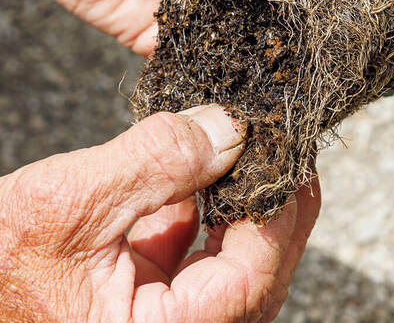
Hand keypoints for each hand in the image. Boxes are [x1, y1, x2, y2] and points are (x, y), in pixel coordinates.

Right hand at [0, 105, 319, 322]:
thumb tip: (230, 128)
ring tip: (252, 154)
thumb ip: (155, 162)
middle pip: (254, 280)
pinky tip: (207, 172)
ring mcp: (160, 318)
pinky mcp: (147, 297)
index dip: (274, 214)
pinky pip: (197, 256)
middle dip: (274, 210)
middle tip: (286, 152)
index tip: (284, 156)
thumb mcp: (70, 201)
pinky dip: (209, 212)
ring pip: (232, 267)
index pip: (247, 283)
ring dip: (245, 209)